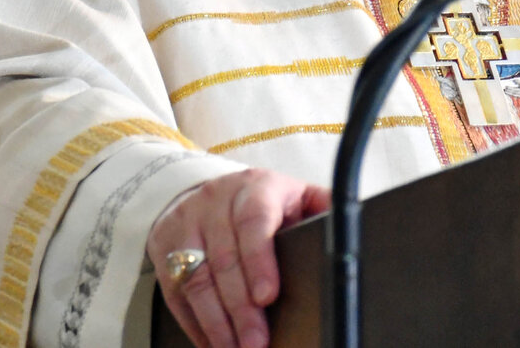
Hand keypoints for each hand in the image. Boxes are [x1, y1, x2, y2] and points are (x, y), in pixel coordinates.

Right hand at [146, 168, 329, 347]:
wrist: (208, 191)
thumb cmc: (263, 203)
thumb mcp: (294, 196)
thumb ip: (322, 210)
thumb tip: (354, 231)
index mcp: (255, 187)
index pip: (255, 220)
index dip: (259, 260)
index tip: (268, 296)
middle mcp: (215, 201)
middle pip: (225, 260)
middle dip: (242, 309)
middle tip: (257, 343)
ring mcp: (186, 224)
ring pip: (197, 279)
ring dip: (218, 323)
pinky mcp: (165, 248)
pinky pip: (176, 293)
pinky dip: (195, 324)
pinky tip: (213, 343)